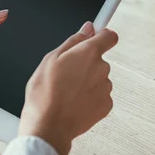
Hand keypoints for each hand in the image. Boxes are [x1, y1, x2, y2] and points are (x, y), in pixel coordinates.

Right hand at [18, 22, 117, 154]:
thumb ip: (74, 40)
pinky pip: (100, 95)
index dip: (102, 35)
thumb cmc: (45, 93)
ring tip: (67, 91)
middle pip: (99, 60)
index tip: (96, 37)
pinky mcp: (106, 105)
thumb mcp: (50, 58)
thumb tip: (88, 28)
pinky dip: (90, 97)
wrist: (48, 125)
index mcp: (89, 53)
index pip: (109, 36)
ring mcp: (106, 88)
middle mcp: (102, 68)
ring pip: (99, 78)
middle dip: (86, 64)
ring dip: (87, 82)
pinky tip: (74, 102)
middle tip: (66, 74)